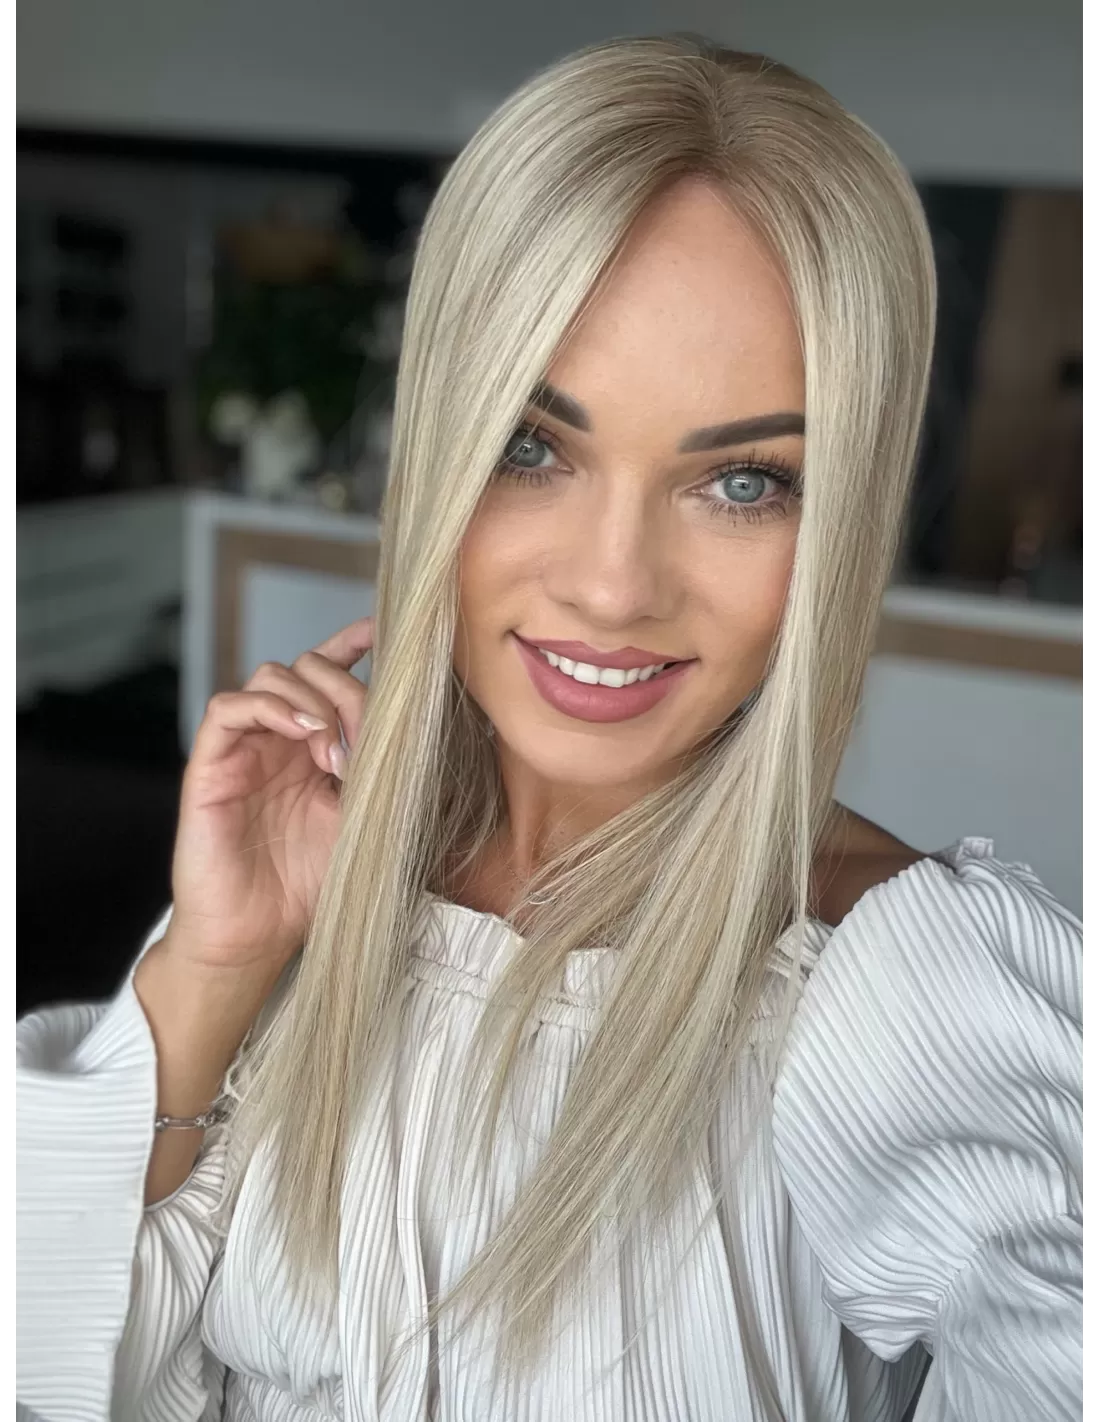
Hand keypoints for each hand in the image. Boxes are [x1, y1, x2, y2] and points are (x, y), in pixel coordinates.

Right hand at [162, 617, 373, 978]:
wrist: (256, 938)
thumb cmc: (308, 887)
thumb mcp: (362, 821)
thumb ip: (380, 773)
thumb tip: (413, 728)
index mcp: (313, 746)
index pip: (328, 676)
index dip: (352, 645)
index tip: (386, 631)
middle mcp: (277, 739)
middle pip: (305, 668)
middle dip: (344, 689)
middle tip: (364, 742)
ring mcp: (243, 749)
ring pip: (269, 677)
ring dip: (313, 700)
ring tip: (334, 752)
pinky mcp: (210, 766)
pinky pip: (229, 708)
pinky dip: (270, 708)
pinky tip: (303, 732)